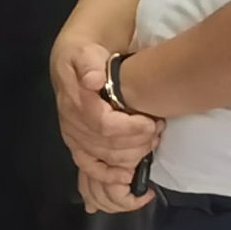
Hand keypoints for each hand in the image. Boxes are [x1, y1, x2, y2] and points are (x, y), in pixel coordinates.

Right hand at [52, 31, 156, 210]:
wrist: (72, 64)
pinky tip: (127, 177)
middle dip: (138, 142)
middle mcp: (73, 125)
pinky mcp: (79, 147)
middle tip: (158, 130)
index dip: (130, 129)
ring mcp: (75, 138)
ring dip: (133, 155)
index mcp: (76, 102)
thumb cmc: (84, 57)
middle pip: (108, 145)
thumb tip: (94, 79)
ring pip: (106, 158)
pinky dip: (109, 176)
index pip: (104, 125)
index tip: (151, 123)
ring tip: (152, 142)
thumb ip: (89, 64)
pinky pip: (91, 168)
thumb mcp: (85, 53)